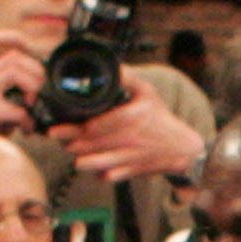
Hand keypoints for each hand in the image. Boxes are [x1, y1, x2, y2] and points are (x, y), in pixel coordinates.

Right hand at [0, 31, 45, 138]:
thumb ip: (11, 85)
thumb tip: (41, 77)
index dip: (14, 38)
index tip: (32, 51)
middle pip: (12, 56)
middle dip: (36, 71)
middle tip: (41, 90)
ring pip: (14, 71)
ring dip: (34, 88)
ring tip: (34, 105)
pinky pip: (17, 108)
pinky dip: (29, 120)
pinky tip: (27, 129)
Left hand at [48, 78, 205, 183]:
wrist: (182, 147)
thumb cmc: (161, 118)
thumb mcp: (147, 92)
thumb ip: (127, 77)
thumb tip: (108, 64)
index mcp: (130, 118)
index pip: (95, 127)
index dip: (74, 128)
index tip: (58, 126)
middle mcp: (128, 139)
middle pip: (91, 145)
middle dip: (70, 143)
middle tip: (59, 138)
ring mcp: (129, 157)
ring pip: (98, 164)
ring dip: (82, 161)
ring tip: (73, 154)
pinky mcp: (132, 170)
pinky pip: (110, 177)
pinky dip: (99, 175)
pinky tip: (93, 169)